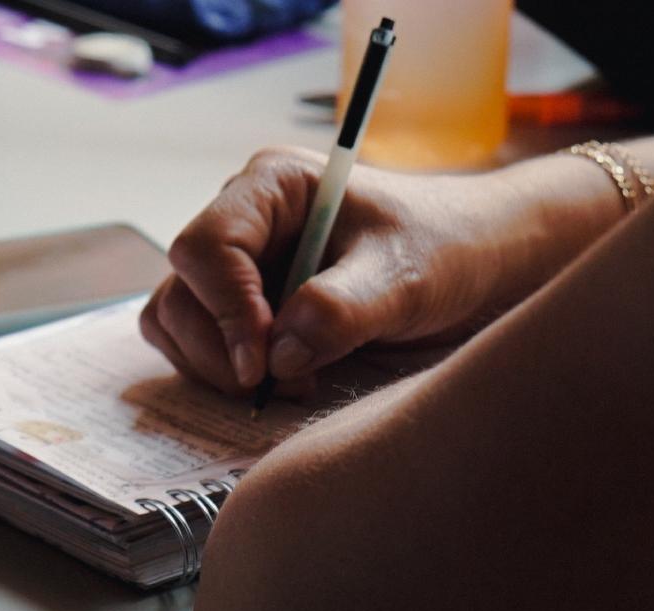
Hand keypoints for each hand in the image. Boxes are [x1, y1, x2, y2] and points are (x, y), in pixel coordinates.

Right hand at [141, 146, 580, 395]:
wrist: (476, 263)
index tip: (262, 363)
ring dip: (219, 366)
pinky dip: (224, 372)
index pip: (206, 246)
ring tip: (293, 381)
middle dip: (222, 348)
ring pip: (177, 321)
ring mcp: (239, 264)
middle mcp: (243, 220)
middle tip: (284, 381)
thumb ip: (341, 310)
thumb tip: (278, 352)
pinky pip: (197, 344)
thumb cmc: (446, 248)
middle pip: (181, 291)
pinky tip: (285, 379)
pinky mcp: (244, 305)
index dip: (226, 310)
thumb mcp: (405, 277)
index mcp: (272, 186)